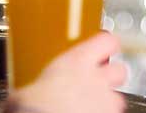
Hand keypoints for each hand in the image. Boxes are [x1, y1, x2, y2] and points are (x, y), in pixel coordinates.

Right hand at [7, 31, 126, 112]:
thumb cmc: (30, 109)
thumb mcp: (26, 91)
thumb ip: (37, 85)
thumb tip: (25, 94)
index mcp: (77, 62)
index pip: (107, 40)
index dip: (107, 44)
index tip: (103, 47)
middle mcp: (97, 78)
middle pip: (120, 69)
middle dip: (112, 76)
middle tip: (97, 83)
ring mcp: (105, 100)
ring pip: (117, 96)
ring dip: (107, 100)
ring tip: (89, 106)